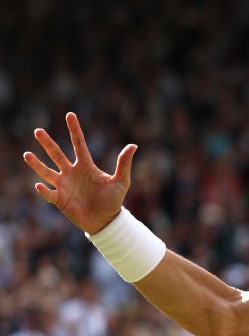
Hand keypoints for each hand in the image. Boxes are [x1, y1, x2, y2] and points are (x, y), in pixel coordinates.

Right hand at [23, 112, 136, 233]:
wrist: (106, 221)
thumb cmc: (113, 201)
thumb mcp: (121, 181)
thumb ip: (124, 164)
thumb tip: (133, 145)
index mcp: (86, 166)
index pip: (79, 144)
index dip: (74, 130)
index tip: (70, 114)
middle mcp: (72, 173)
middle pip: (57, 155)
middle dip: (47, 143)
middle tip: (37, 131)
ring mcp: (64, 185)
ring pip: (47, 172)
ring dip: (37, 164)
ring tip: (27, 154)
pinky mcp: (60, 200)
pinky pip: (49, 193)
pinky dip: (43, 190)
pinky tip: (39, 185)